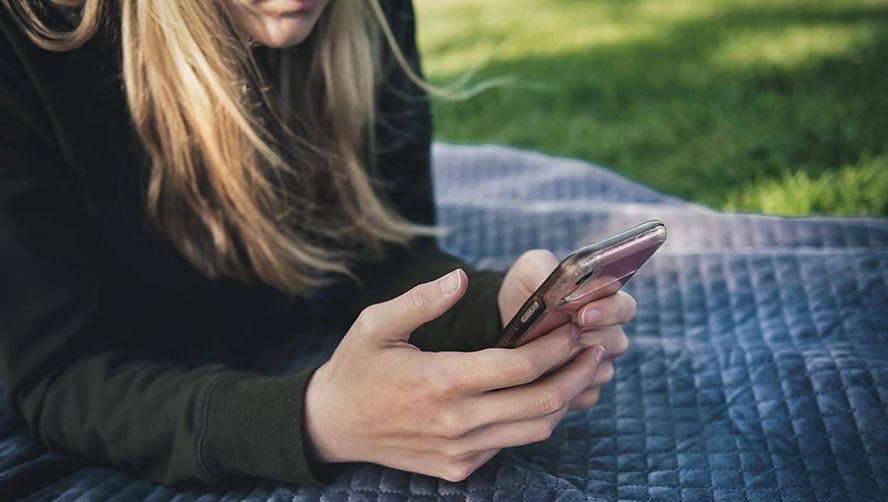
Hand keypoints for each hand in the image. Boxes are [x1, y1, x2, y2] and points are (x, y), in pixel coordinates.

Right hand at [305, 269, 605, 480]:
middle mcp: (456, 422)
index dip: (557, 345)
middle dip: (577, 372)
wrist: (333, 425)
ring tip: (580, 371)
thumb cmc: (356, 366)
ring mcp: (460, 451)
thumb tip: (460, 277)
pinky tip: (540, 394)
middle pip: (541, 402)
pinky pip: (510, 443)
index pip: (520, 365)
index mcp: (441, 380)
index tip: (575, 326)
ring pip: (535, 429)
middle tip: (595, 348)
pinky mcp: (459, 467)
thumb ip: (422, 300)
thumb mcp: (376, 324)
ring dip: (565, 399)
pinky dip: (533, 419)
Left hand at [497, 250, 634, 407]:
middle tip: (564, 335)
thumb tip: (572, 288)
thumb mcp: (531, 269)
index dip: (609, 311)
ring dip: (573, 364)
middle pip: (616, 342)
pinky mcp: (583, 388)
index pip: (625, 307)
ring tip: (545, 356)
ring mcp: (597, 363)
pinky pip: (585, 393)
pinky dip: (565, 386)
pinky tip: (544, 378)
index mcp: (604, 301)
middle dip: (587, 338)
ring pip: (600, 370)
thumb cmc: (524, 290)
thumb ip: (549, 269)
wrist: (503, 321)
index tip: (583, 313)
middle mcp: (608, 333)